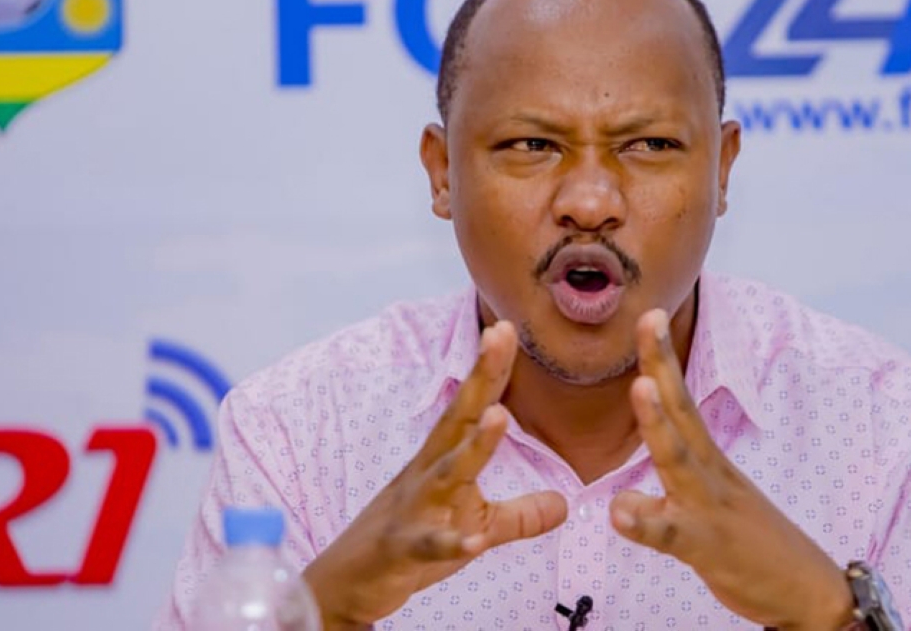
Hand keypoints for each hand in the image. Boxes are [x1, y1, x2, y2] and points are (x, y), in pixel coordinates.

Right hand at [303, 321, 567, 629]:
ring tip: (498, 416)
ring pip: (445, 473)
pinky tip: (472, 540)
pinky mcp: (404, 549)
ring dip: (473, 446)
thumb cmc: (410, 542)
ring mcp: (414, 509)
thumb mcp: (474, 524)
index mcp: (443, 460)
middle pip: (457, 418)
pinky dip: (451, 541)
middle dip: (480, 378)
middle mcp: (427, 473)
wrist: (345, 584)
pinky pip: (430, 544)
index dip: (492, 370)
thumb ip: (520, 514)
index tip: (510, 327)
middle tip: (499, 335)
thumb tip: (564, 504)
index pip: (472, 407)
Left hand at [609, 310, 854, 629]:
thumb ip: (669, 489)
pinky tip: (618, 514)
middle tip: (647, 319)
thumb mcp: (709, 502)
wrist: (809, 592)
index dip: (664, 360)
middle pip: (682, 410)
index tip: (649, 315)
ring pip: (679, 460)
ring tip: (640, 387)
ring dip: (658, 423)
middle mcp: (709, 472)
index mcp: (708, 459)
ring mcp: (710, 506)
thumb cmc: (752, 544)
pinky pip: (673, 533)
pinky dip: (646, 523)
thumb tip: (627, 490)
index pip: (682, 401)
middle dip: (661, 364)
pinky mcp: (707, 545)